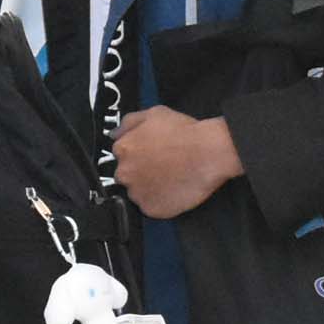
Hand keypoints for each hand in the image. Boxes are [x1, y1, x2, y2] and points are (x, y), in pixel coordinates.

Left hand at [112, 108, 243, 219]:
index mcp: (122, 149)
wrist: (209, 153)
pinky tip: (174, 191)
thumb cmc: (184, 131)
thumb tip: (114, 134)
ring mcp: (137, 194)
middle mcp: (124, 173)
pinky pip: (151, 207)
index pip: (121, 155)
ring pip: (138, 193)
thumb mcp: (154, 113)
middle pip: (127, 175)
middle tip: (162, 167)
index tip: (153, 154)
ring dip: (149, 188)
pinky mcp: (151, 210)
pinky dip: (160, 201)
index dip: (138, 154)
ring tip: (170, 179)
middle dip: (140, 172)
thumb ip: (129, 122)